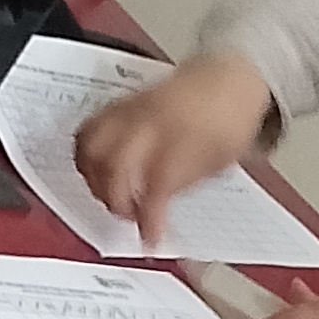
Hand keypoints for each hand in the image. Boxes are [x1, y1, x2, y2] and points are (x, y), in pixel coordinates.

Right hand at [74, 52, 273, 247]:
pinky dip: (87, 156)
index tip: (149, 238)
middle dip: (117, 200)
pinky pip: (89, 130)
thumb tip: (154, 211)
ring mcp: (133, 109)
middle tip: (130, 217)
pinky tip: (99, 173)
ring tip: (112, 197)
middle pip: (115, 165)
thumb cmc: (230, 119)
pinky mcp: (122, 104)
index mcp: (183, 135)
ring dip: (95, 180)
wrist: (228, 79)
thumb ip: (182, 184)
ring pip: (92, 146)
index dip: (149, 218)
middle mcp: (151, 119)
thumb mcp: (219, 162)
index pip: (156, 184)